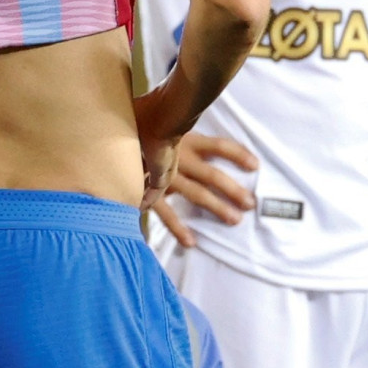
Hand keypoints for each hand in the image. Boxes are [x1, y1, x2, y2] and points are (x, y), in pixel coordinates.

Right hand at [144, 131, 257, 248]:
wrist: (112, 139)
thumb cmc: (142, 129)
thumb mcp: (167, 125)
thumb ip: (186, 134)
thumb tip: (205, 136)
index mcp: (186, 140)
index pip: (219, 146)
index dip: (238, 154)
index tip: (255, 165)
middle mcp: (179, 157)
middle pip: (212, 174)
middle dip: (232, 189)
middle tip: (250, 203)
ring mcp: (165, 176)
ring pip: (196, 193)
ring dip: (216, 207)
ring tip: (234, 220)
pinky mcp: (149, 191)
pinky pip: (166, 213)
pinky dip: (178, 228)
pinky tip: (191, 242)